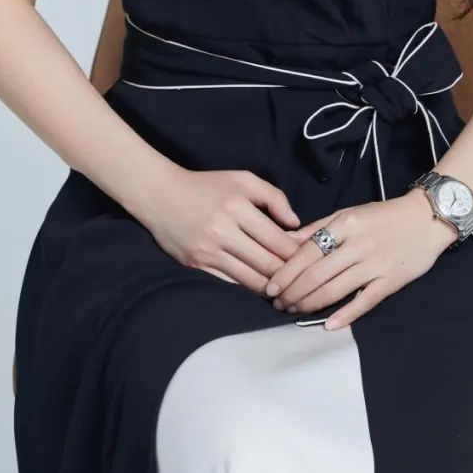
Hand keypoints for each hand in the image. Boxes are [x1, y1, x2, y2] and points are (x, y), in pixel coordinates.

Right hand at [142, 167, 304, 294]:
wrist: (160, 195)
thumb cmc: (206, 186)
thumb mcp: (243, 179)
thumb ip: (273, 197)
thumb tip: (296, 224)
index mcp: (238, 207)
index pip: (277, 239)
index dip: (298, 254)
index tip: (312, 261)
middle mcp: (223, 231)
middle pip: (267, 263)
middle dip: (289, 276)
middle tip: (305, 283)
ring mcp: (209, 251)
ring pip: (250, 279)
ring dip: (271, 288)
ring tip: (288, 292)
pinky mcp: (197, 265)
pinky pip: (230, 283)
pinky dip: (248, 289)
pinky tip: (262, 291)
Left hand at [264, 189, 458, 328]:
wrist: (427, 218)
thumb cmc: (384, 216)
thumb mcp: (348, 213)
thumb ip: (317, 227)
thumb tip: (285, 240)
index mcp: (345, 224)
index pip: (307, 252)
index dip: (285, 273)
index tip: (270, 287)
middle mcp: (358, 244)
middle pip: (317, 274)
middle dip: (293, 293)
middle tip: (278, 304)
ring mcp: (375, 264)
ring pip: (335, 289)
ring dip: (310, 304)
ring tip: (294, 311)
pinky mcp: (391, 281)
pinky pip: (364, 301)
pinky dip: (345, 315)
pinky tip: (328, 325)